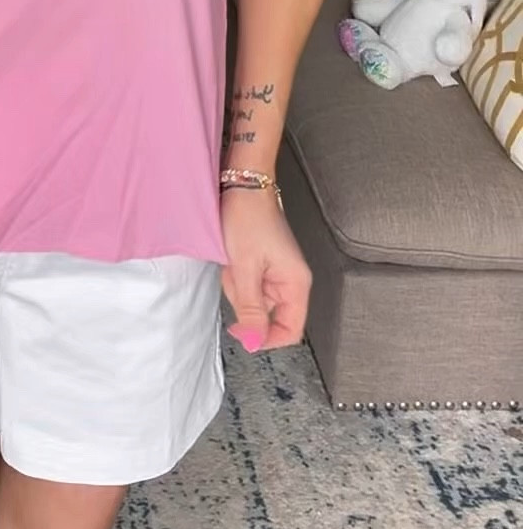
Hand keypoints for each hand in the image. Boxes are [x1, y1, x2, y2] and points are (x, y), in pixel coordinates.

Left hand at [220, 188, 311, 352]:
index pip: (291, 330)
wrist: (242, 186)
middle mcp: (291, 281)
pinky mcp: (265, 265)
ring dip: (237, 286)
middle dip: (245, 301)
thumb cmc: (248, 218)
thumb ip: (251, 309)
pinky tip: (233, 257)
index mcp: (296, 283)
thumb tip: (254, 342)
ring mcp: (278, 273)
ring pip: (254, 301)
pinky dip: (236, 276)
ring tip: (234, 261)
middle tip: (235, 275)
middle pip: (268, 315)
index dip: (266, 337)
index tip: (242, 330)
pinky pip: (248, 285)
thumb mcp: (244, 268)